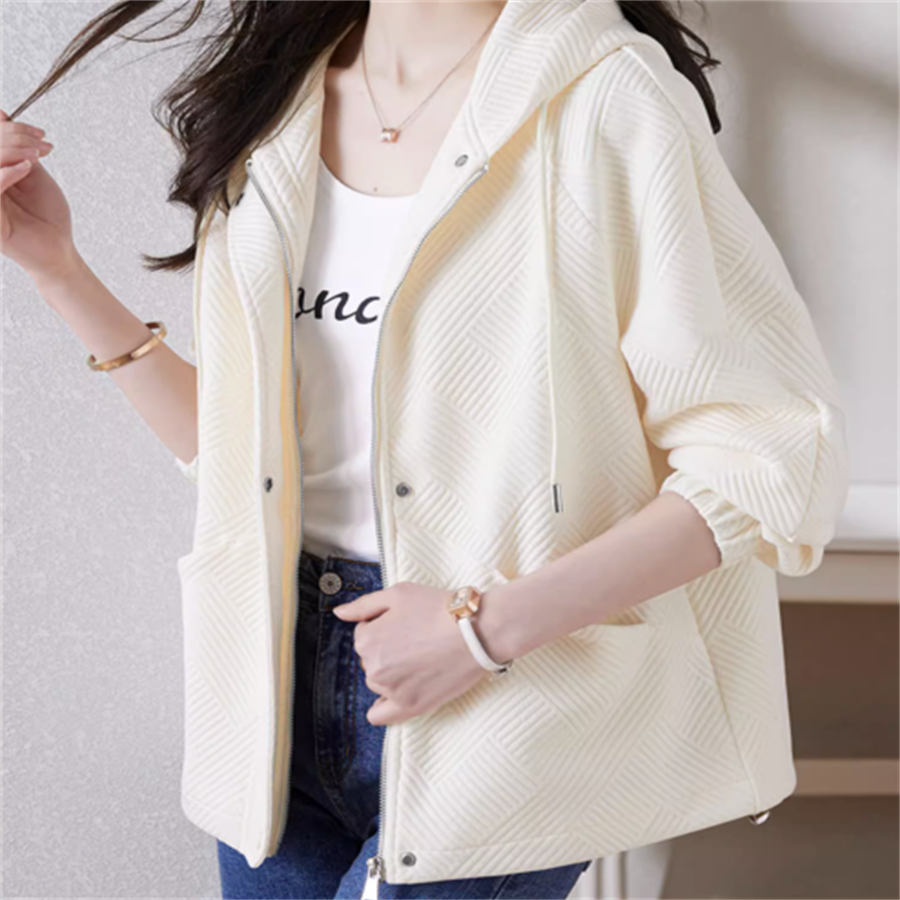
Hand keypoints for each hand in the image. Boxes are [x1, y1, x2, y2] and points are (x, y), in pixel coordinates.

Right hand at [0, 107, 76, 279]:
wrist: (59, 249)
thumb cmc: (46, 215)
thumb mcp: (31, 172)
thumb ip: (15, 146)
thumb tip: (0, 114)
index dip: (6, 129)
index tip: (38, 132)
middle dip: (11, 137)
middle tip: (40, 143)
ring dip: (10, 151)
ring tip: (36, 155)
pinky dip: (6, 173)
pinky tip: (26, 168)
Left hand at [332, 581, 489, 725]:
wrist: (476, 630)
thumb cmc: (439, 608)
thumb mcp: (398, 594)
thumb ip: (363, 605)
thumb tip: (339, 613)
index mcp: (367, 639)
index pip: (365, 634)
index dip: (385, 625)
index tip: (406, 623)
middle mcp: (374, 668)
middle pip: (371, 659)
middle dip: (387, 649)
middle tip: (416, 639)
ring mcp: (392, 691)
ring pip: (379, 682)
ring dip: (392, 672)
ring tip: (421, 658)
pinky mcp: (411, 707)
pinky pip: (381, 716)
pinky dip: (383, 708)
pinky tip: (396, 694)